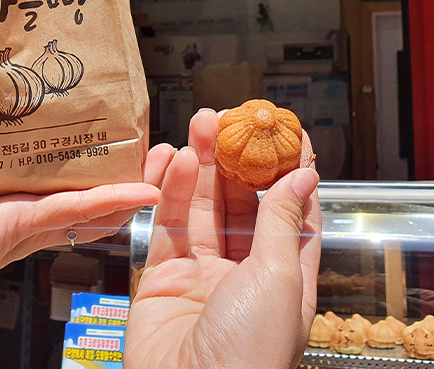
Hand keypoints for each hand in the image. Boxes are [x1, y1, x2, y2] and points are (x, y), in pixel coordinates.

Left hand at [0, 175, 160, 334]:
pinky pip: (72, 209)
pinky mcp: (21, 225)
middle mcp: (13, 218)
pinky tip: (135, 192)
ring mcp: (21, 223)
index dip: (70, 170)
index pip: (43, 187)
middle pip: (70, 196)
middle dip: (105, 180)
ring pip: (80, 204)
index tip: (92, 150)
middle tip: (136, 159)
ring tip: (150, 173)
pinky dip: (107, 201)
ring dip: (117, 190)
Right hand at [125, 109, 320, 368]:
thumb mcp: (276, 278)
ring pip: (200, 207)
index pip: (290, 214)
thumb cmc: (248, 352)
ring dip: (200, 165)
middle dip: (234, 159)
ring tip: (198, 126)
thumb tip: (303, 176)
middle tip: (227, 119)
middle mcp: (243, 272)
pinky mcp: (162, 274)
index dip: (289, 173)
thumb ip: (281, 222)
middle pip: (240, 203)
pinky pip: (165, 224)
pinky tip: (173, 162)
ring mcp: (200, 272)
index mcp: (284, 277)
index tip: (286, 133)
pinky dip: (168, 191)